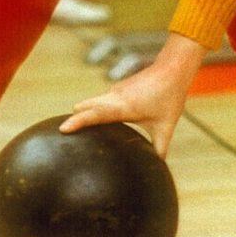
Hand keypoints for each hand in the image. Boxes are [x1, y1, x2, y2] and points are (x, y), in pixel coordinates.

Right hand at [60, 32, 205, 157]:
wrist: (173, 68)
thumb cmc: (169, 97)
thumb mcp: (166, 126)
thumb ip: (160, 149)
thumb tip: (157, 168)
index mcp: (122, 106)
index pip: (94, 113)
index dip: (77, 121)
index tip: (62, 129)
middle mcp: (113, 97)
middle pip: (85, 107)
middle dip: (74, 119)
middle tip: (62, 137)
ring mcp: (114, 91)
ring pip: (92, 103)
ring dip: (84, 114)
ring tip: (75, 132)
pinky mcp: (118, 89)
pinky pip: (100, 101)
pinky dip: (95, 110)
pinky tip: (98, 122)